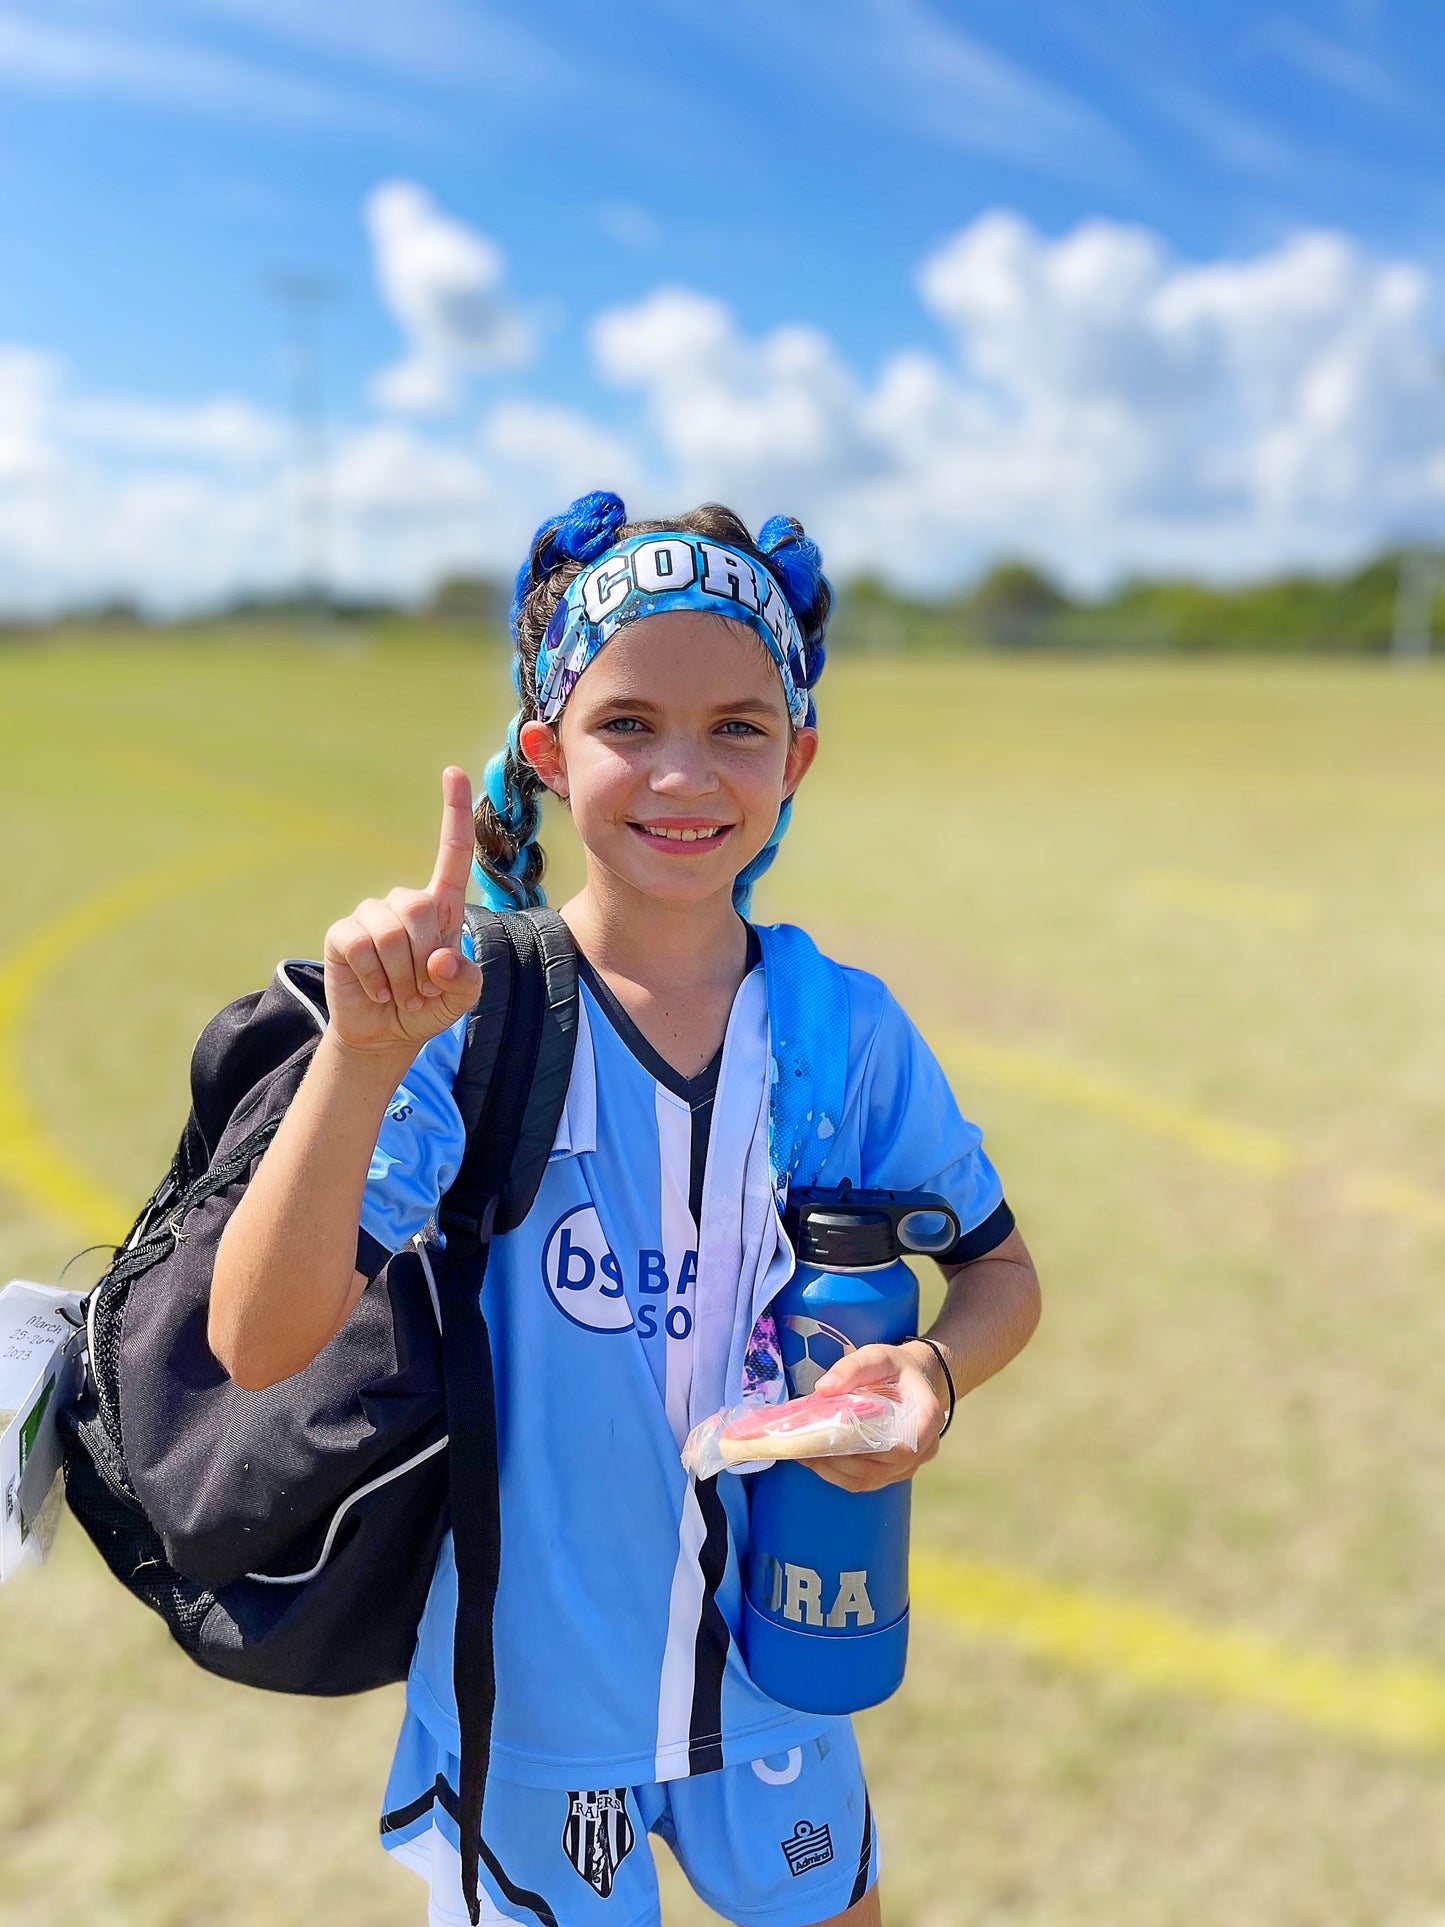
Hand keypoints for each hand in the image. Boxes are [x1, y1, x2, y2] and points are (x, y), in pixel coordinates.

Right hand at [322, 766, 483, 1056]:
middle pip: (420, 910)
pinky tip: (377, 991)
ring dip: (401, 977)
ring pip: (392, 935)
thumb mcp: (461, 997)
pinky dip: (374, 979)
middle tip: (422, 990)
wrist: (387, 1032)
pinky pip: (361, 948)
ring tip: (401, 993)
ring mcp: (371, 916)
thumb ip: (465, 979)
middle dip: (425, 960)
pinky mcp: (343, 934)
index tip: (453, 772)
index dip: (454, 813)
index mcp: (442, 907)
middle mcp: (406, 903)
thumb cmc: (429, 1006)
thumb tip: (441, 959)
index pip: (452, 853)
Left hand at [803, 1341, 947, 1491]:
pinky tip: (817, 1459)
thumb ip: (853, 1368)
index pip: (906, 1446)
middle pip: (882, 1467)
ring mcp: (909, 1464)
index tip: (841, 1443)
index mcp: (926, 1417)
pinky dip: (838, 1474)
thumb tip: (824, 1388)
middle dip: (842, 1460)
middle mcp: (923, 1447)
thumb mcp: (877, 1357)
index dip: (874, 1451)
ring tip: (806, 1453)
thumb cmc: (896, 1368)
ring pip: (870, 1479)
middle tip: (808, 1446)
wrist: (912, 1381)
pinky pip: (865, 1481)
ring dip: (835, 1470)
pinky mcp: (893, 1472)